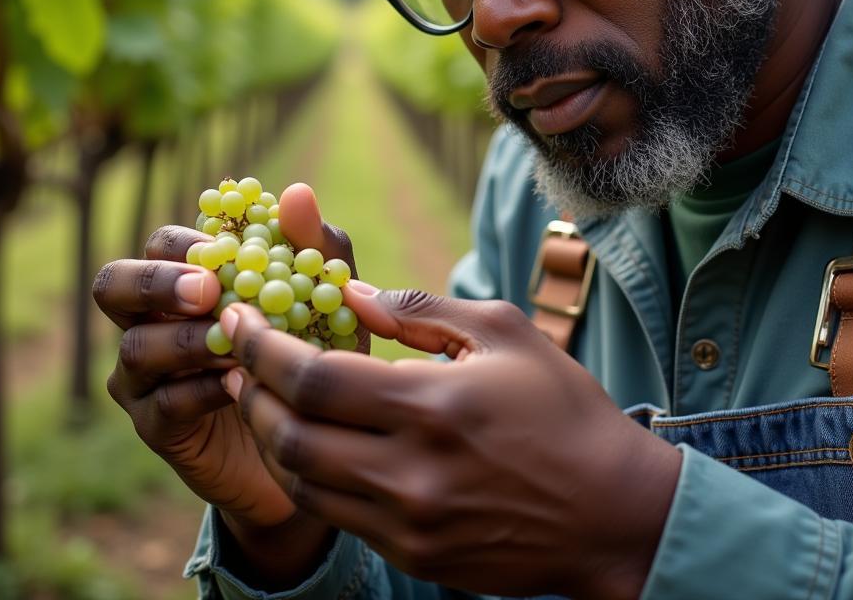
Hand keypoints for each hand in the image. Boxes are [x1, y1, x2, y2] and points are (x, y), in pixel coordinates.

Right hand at [93, 184, 357, 586]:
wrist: (314, 436)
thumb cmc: (315, 351)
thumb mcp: (327, 297)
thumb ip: (314, 246)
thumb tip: (296, 192)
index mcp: (188, 280)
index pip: (161, 243)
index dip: (184, 243)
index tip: (223, 250)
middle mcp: (154, 320)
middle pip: (112, 284)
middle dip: (154, 282)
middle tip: (206, 291)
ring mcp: (147, 376)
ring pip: (137, 348)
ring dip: (188, 341)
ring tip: (235, 346)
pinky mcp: (156, 426)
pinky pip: (163, 403)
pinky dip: (203, 390)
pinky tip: (241, 385)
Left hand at [218, 284, 681, 599]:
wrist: (612, 512)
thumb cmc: (562, 408)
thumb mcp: (504, 333)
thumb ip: (421, 310)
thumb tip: (353, 296)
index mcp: (431, 406)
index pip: (312, 380)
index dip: (263, 348)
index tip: (240, 320)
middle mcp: (409, 473)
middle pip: (289, 436)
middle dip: (251, 391)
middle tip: (240, 357)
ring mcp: (408, 524)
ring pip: (302, 482)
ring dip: (271, 435)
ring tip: (264, 396)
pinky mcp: (415, 555)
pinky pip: (337, 514)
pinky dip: (312, 473)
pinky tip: (315, 441)